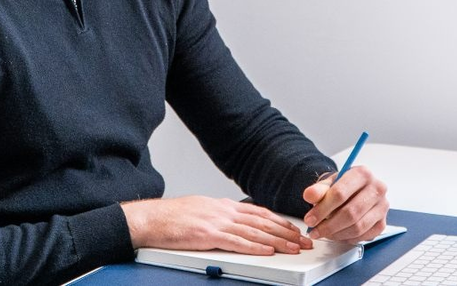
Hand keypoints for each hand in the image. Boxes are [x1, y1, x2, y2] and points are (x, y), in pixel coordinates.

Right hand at [121, 196, 312, 254]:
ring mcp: (217, 222)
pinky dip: (255, 247)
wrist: (152, 218)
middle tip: (304, 240)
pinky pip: (237, 242)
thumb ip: (221, 217)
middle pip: (262, 222)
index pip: (259, 212)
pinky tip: (268, 251)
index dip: (279, 221)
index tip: (295, 228)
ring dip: (277, 241)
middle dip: (286, 232)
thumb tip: (237, 225)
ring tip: (294, 248)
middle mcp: (224, 211)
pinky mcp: (208, 235)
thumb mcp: (202, 210)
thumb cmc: (172, 217)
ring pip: (255, 232)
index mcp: (223, 205)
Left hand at [302, 166, 388, 242]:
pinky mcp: (383, 222)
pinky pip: (364, 235)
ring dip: (337, 234)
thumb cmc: (341, 186)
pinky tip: (337, 235)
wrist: (354, 190)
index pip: (340, 193)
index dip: (323, 209)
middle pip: (350, 212)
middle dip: (329, 225)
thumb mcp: (328, 183)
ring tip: (323, 234)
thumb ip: (318, 190)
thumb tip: (309, 196)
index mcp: (362, 173)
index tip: (309, 219)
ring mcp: (382, 207)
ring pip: (358, 227)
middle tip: (314, 231)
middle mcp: (377, 188)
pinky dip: (348, 238)